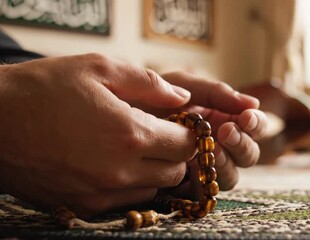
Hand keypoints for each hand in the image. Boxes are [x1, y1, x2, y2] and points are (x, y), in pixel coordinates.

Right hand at [0, 54, 197, 216]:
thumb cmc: (42, 89)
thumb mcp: (98, 69)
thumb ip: (149, 83)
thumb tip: (182, 99)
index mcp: (130, 134)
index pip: (187, 145)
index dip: (190, 132)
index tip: (180, 122)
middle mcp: (121, 171)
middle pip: (176, 171)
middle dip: (176, 152)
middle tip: (161, 133)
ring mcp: (101, 193)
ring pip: (154, 188)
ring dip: (156, 169)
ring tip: (137, 147)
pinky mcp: (82, 206)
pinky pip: (127, 201)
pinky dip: (132, 184)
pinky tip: (115, 162)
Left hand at [132, 72, 267, 197]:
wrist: (117, 112)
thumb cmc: (153, 96)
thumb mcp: (185, 86)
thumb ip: (217, 93)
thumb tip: (254, 103)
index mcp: (223, 119)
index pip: (253, 126)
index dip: (257, 123)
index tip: (246, 117)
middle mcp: (218, 145)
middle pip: (248, 155)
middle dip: (241, 144)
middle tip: (224, 132)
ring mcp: (203, 167)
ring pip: (231, 176)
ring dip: (225, 163)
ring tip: (209, 149)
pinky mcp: (186, 185)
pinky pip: (205, 191)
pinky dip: (204, 180)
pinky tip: (193, 167)